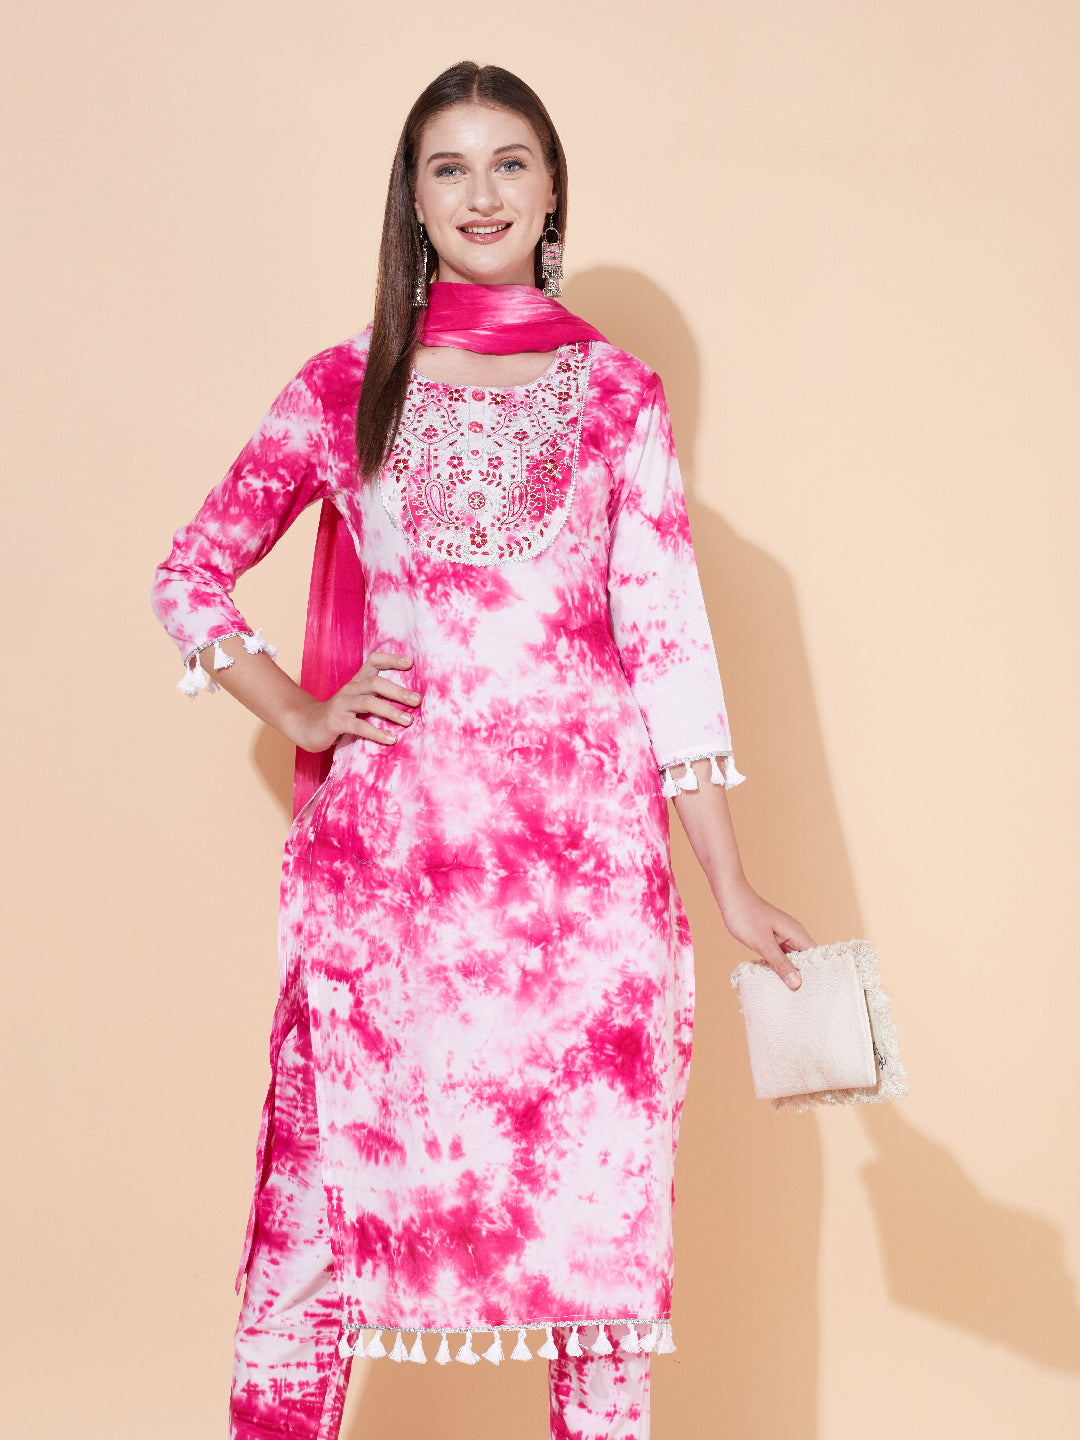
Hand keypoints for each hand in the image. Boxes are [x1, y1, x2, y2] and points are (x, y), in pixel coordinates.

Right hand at [290, 651, 419, 753]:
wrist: (305, 726)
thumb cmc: (339, 715)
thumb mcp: (357, 703)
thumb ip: (377, 700)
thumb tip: (411, 705)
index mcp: (357, 682)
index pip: (373, 661)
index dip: (391, 659)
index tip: (410, 663)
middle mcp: (350, 689)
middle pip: (375, 683)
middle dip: (398, 691)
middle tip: (417, 701)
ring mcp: (341, 704)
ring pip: (368, 702)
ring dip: (391, 711)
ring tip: (408, 721)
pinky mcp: (335, 721)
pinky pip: (358, 725)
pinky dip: (376, 732)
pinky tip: (391, 739)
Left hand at [718, 880, 814, 989]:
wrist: (730, 897)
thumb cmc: (746, 916)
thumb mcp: (763, 944)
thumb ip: (780, 964)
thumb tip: (797, 983)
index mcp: (797, 933)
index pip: (816, 958)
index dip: (818, 975)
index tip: (817, 993)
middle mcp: (794, 935)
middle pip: (805, 960)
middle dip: (804, 977)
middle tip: (804, 1000)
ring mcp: (783, 936)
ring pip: (792, 959)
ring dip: (791, 972)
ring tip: (791, 995)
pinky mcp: (772, 938)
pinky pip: (781, 955)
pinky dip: (780, 966)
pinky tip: (776, 980)